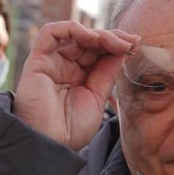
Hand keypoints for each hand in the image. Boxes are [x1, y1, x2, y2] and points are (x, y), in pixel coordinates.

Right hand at [14, 21, 137, 150]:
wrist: (50, 145)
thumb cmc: (71, 129)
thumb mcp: (98, 97)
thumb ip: (107, 72)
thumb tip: (123, 49)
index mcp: (78, 75)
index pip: (98, 51)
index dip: (116, 45)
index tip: (135, 45)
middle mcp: (63, 65)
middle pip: (88, 40)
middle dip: (111, 37)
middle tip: (130, 42)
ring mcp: (50, 61)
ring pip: (73, 33)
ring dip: (97, 33)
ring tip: (115, 42)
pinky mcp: (37, 60)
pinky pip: (51, 33)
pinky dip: (73, 29)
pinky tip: (92, 38)